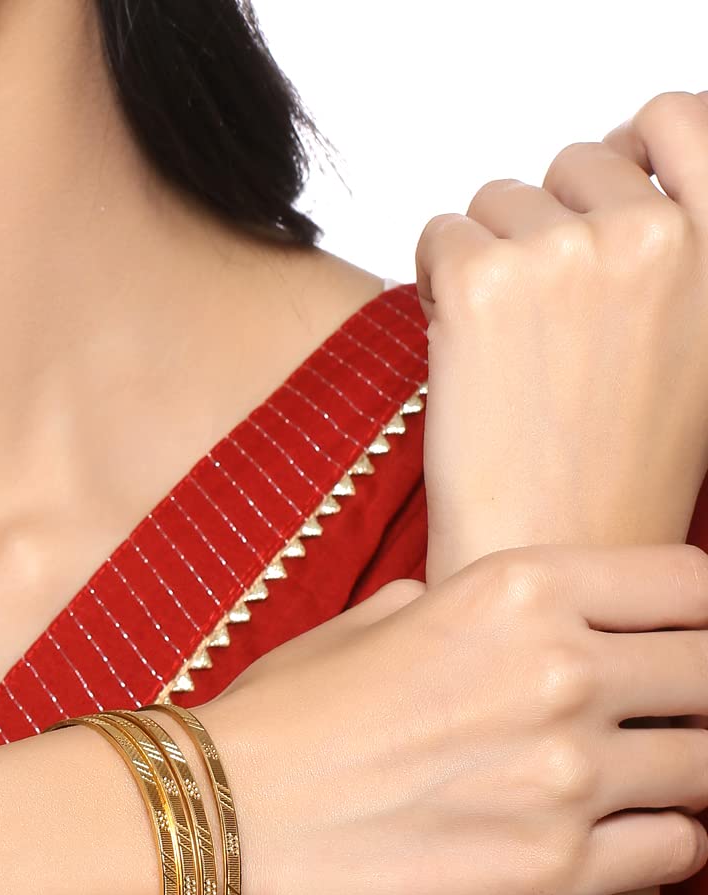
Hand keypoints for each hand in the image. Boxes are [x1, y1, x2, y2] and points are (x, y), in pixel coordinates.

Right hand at [202, 545, 707, 894]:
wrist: (220, 829)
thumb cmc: (277, 723)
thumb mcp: (359, 625)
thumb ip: (434, 605)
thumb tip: (442, 605)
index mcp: (516, 591)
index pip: (689, 583)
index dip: (701, 615)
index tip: (687, 640)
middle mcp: (561, 672)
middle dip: (703, 698)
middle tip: (675, 720)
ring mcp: (568, 776)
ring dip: (690, 775)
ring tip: (656, 785)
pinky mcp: (557, 874)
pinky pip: (680, 850)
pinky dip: (670, 844)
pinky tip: (634, 840)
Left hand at [415, 90, 707, 580]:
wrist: (554, 551)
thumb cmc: (617, 472)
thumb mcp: (693, 348)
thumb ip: (677, 251)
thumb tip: (625, 156)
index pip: (677, 120)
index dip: (627, 146)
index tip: (593, 196)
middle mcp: (654, 235)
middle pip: (572, 165)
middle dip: (546, 226)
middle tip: (545, 327)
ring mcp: (566, 251)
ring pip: (497, 203)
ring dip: (488, 261)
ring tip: (511, 356)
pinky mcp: (481, 279)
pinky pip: (439, 236)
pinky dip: (436, 286)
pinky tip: (466, 356)